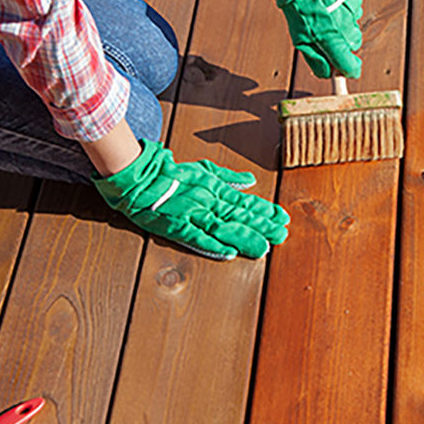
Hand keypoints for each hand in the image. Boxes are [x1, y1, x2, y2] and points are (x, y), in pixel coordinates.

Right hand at [93, 140, 288, 259]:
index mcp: (215, 189)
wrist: (140, 177)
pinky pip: (197, 238)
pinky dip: (213, 246)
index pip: (245, 202)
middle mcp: (207, 202)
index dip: (265, 211)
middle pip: (239, 216)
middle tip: (282, 235)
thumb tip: (251, 181)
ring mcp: (192, 214)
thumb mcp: (204, 169)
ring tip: (265, 248)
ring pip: (224, 228)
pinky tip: (230, 254)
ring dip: (245, 238)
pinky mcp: (176, 226)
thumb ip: (229, 177)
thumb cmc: (171, 174)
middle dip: (262, 226)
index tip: (283, 218)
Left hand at [253, 0, 363, 78]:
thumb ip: (315, 58)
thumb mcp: (299, 37)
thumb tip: (328, 73)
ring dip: (344, 22)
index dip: (349, 70)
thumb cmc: (296, 6)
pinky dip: (348, 4)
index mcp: (330, 39)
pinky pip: (356, 4)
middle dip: (343, 42)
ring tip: (327, 10)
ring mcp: (352, 7)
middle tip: (327, 31)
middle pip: (354, 44)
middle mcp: (344, 25)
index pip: (350, 66)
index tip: (346, 70)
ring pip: (355, 24)